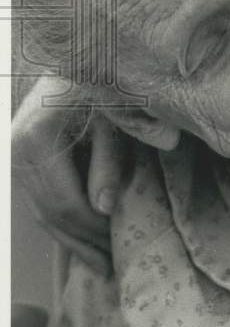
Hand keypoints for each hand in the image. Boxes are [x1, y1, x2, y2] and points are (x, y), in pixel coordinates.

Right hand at [12, 76, 131, 275]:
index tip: (119, 248)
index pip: (65, 204)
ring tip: (101, 264)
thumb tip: (104, 207)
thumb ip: (110, 160)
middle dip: (83, 243)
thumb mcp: (115, 117)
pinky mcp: (20, 155)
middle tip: (112, 269)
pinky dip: (63, 221)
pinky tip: (83, 239)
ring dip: (72, 240)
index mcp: (36, 139)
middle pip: (50, 213)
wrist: (84, 57)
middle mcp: (17, 148)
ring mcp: (14, 153)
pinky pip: (40, 199)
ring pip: (42, 211)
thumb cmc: (105, 82)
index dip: (93, 231)